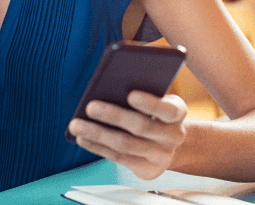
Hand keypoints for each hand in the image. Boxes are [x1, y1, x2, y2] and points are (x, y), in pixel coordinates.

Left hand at [67, 90, 186, 179]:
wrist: (169, 143)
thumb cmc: (155, 112)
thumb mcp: (156, 98)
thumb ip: (141, 90)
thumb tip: (108, 85)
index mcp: (178, 112)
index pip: (168, 109)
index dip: (150, 103)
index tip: (131, 95)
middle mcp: (173, 136)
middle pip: (141, 127)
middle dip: (113, 116)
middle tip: (90, 106)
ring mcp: (161, 156)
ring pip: (125, 145)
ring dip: (98, 134)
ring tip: (76, 124)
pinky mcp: (147, 170)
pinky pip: (119, 158)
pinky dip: (98, 147)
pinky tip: (82, 137)